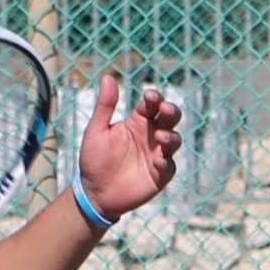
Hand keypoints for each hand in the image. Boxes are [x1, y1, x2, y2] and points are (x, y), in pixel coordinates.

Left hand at [77, 76, 181, 223]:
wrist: (94, 192)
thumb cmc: (94, 159)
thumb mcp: (96, 131)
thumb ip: (104, 106)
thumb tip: (107, 77)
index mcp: (137, 121)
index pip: (152, 104)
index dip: (154, 97)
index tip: (150, 96)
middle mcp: (151, 135)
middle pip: (170, 117)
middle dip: (172, 111)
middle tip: (165, 109)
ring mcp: (157, 154)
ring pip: (174, 140)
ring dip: (170, 137)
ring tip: (160, 137)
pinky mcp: (160, 174)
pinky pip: (169, 166)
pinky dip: (166, 163)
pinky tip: (157, 161)